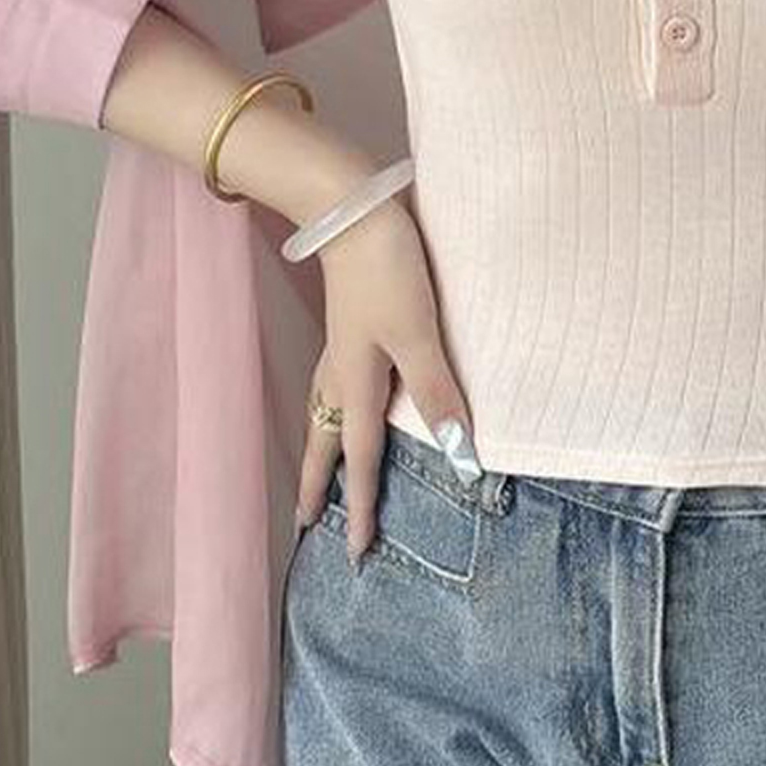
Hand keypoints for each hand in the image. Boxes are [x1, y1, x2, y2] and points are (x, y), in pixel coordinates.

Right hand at [293, 199, 477, 566]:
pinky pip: (333, 382)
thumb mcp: (419, 335)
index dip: (361, 507)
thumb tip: (460, 456)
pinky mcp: (348, 322)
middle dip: (317, 483)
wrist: (355, 212)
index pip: (363, 459)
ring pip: (324, 411)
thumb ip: (437, 393)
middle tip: (305, 523)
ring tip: (317, 470)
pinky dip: (331, 408)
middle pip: (326, 440)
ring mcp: (341, 345)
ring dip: (320, 446)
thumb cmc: (388, 272)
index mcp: (358, 383)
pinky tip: (344, 396)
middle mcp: (342, 371)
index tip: (356, 553)